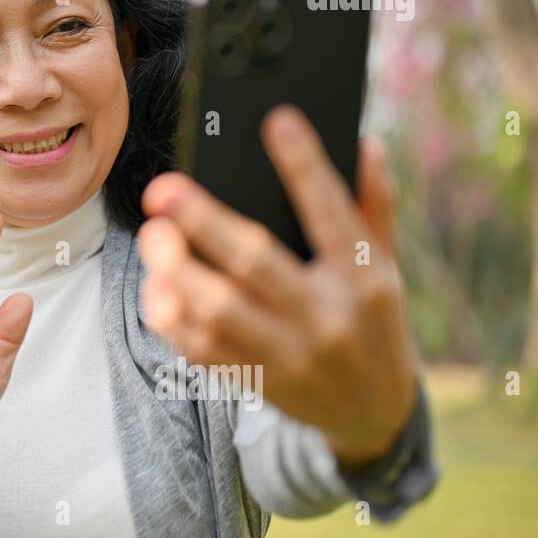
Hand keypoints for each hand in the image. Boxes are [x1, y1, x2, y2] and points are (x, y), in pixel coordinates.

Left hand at [137, 104, 418, 468]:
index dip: (304, 166)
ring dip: (175, 272)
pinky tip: (157, 286)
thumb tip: (364, 142)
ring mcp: (289, 355)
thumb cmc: (371, 321)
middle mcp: (326, 316)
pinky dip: (172, 317)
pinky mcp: (256, 382)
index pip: (333, 213)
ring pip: (217, 312)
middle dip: (202, 222)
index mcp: (364, 278)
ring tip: (153, 237)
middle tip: (163, 190)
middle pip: (255, 263)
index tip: (277, 122)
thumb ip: (372, 205)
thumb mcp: (384, 265)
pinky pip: (201, 350)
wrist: (374, 415)